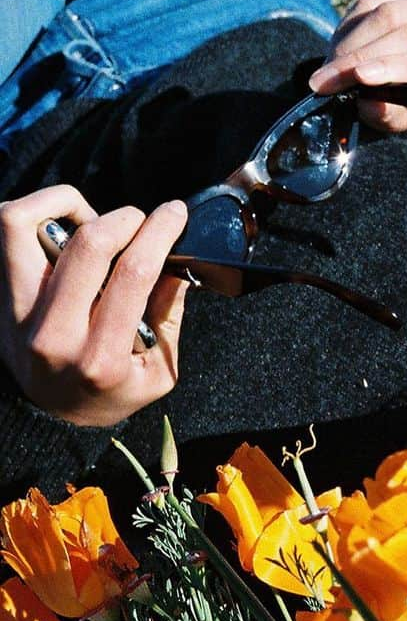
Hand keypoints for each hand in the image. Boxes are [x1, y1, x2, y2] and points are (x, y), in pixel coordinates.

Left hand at [0, 185, 189, 426]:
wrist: (52, 417)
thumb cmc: (111, 392)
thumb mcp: (158, 371)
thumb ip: (170, 315)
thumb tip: (176, 260)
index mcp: (101, 358)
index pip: (133, 273)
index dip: (160, 232)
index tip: (175, 214)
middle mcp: (54, 334)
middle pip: (89, 245)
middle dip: (126, 218)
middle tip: (141, 222)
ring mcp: (18, 315)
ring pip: (23, 224)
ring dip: (66, 204)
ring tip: (92, 219)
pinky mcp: (1, 299)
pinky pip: (6, 233)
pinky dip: (36, 212)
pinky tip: (65, 226)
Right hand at [308, 0, 406, 131]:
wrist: (400, 81)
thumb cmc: (403, 107)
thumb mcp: (396, 121)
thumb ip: (388, 115)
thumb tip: (373, 104)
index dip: (396, 68)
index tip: (359, 77)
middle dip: (362, 58)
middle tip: (324, 80)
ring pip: (391, 14)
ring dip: (352, 42)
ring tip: (328, 68)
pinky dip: (352, 23)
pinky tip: (339, 47)